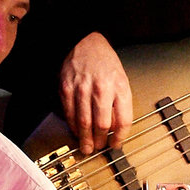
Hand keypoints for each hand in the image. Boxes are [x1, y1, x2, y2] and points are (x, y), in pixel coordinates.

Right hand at [59, 32, 133, 154]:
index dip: (120, 137)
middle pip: (102, 124)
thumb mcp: (121, 80)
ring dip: (85, 138)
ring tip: (86, 146)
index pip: (123, 120)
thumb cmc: (105, 63)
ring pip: (84, 122)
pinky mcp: (67, 88)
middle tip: (98, 147)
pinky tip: (76, 130)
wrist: (85, 42)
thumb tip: (115, 129)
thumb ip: (120, 103)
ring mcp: (82, 88)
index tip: (116, 144)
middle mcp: (101, 88)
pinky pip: (70, 113)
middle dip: (100, 141)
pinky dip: (73, 125)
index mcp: (119, 87)